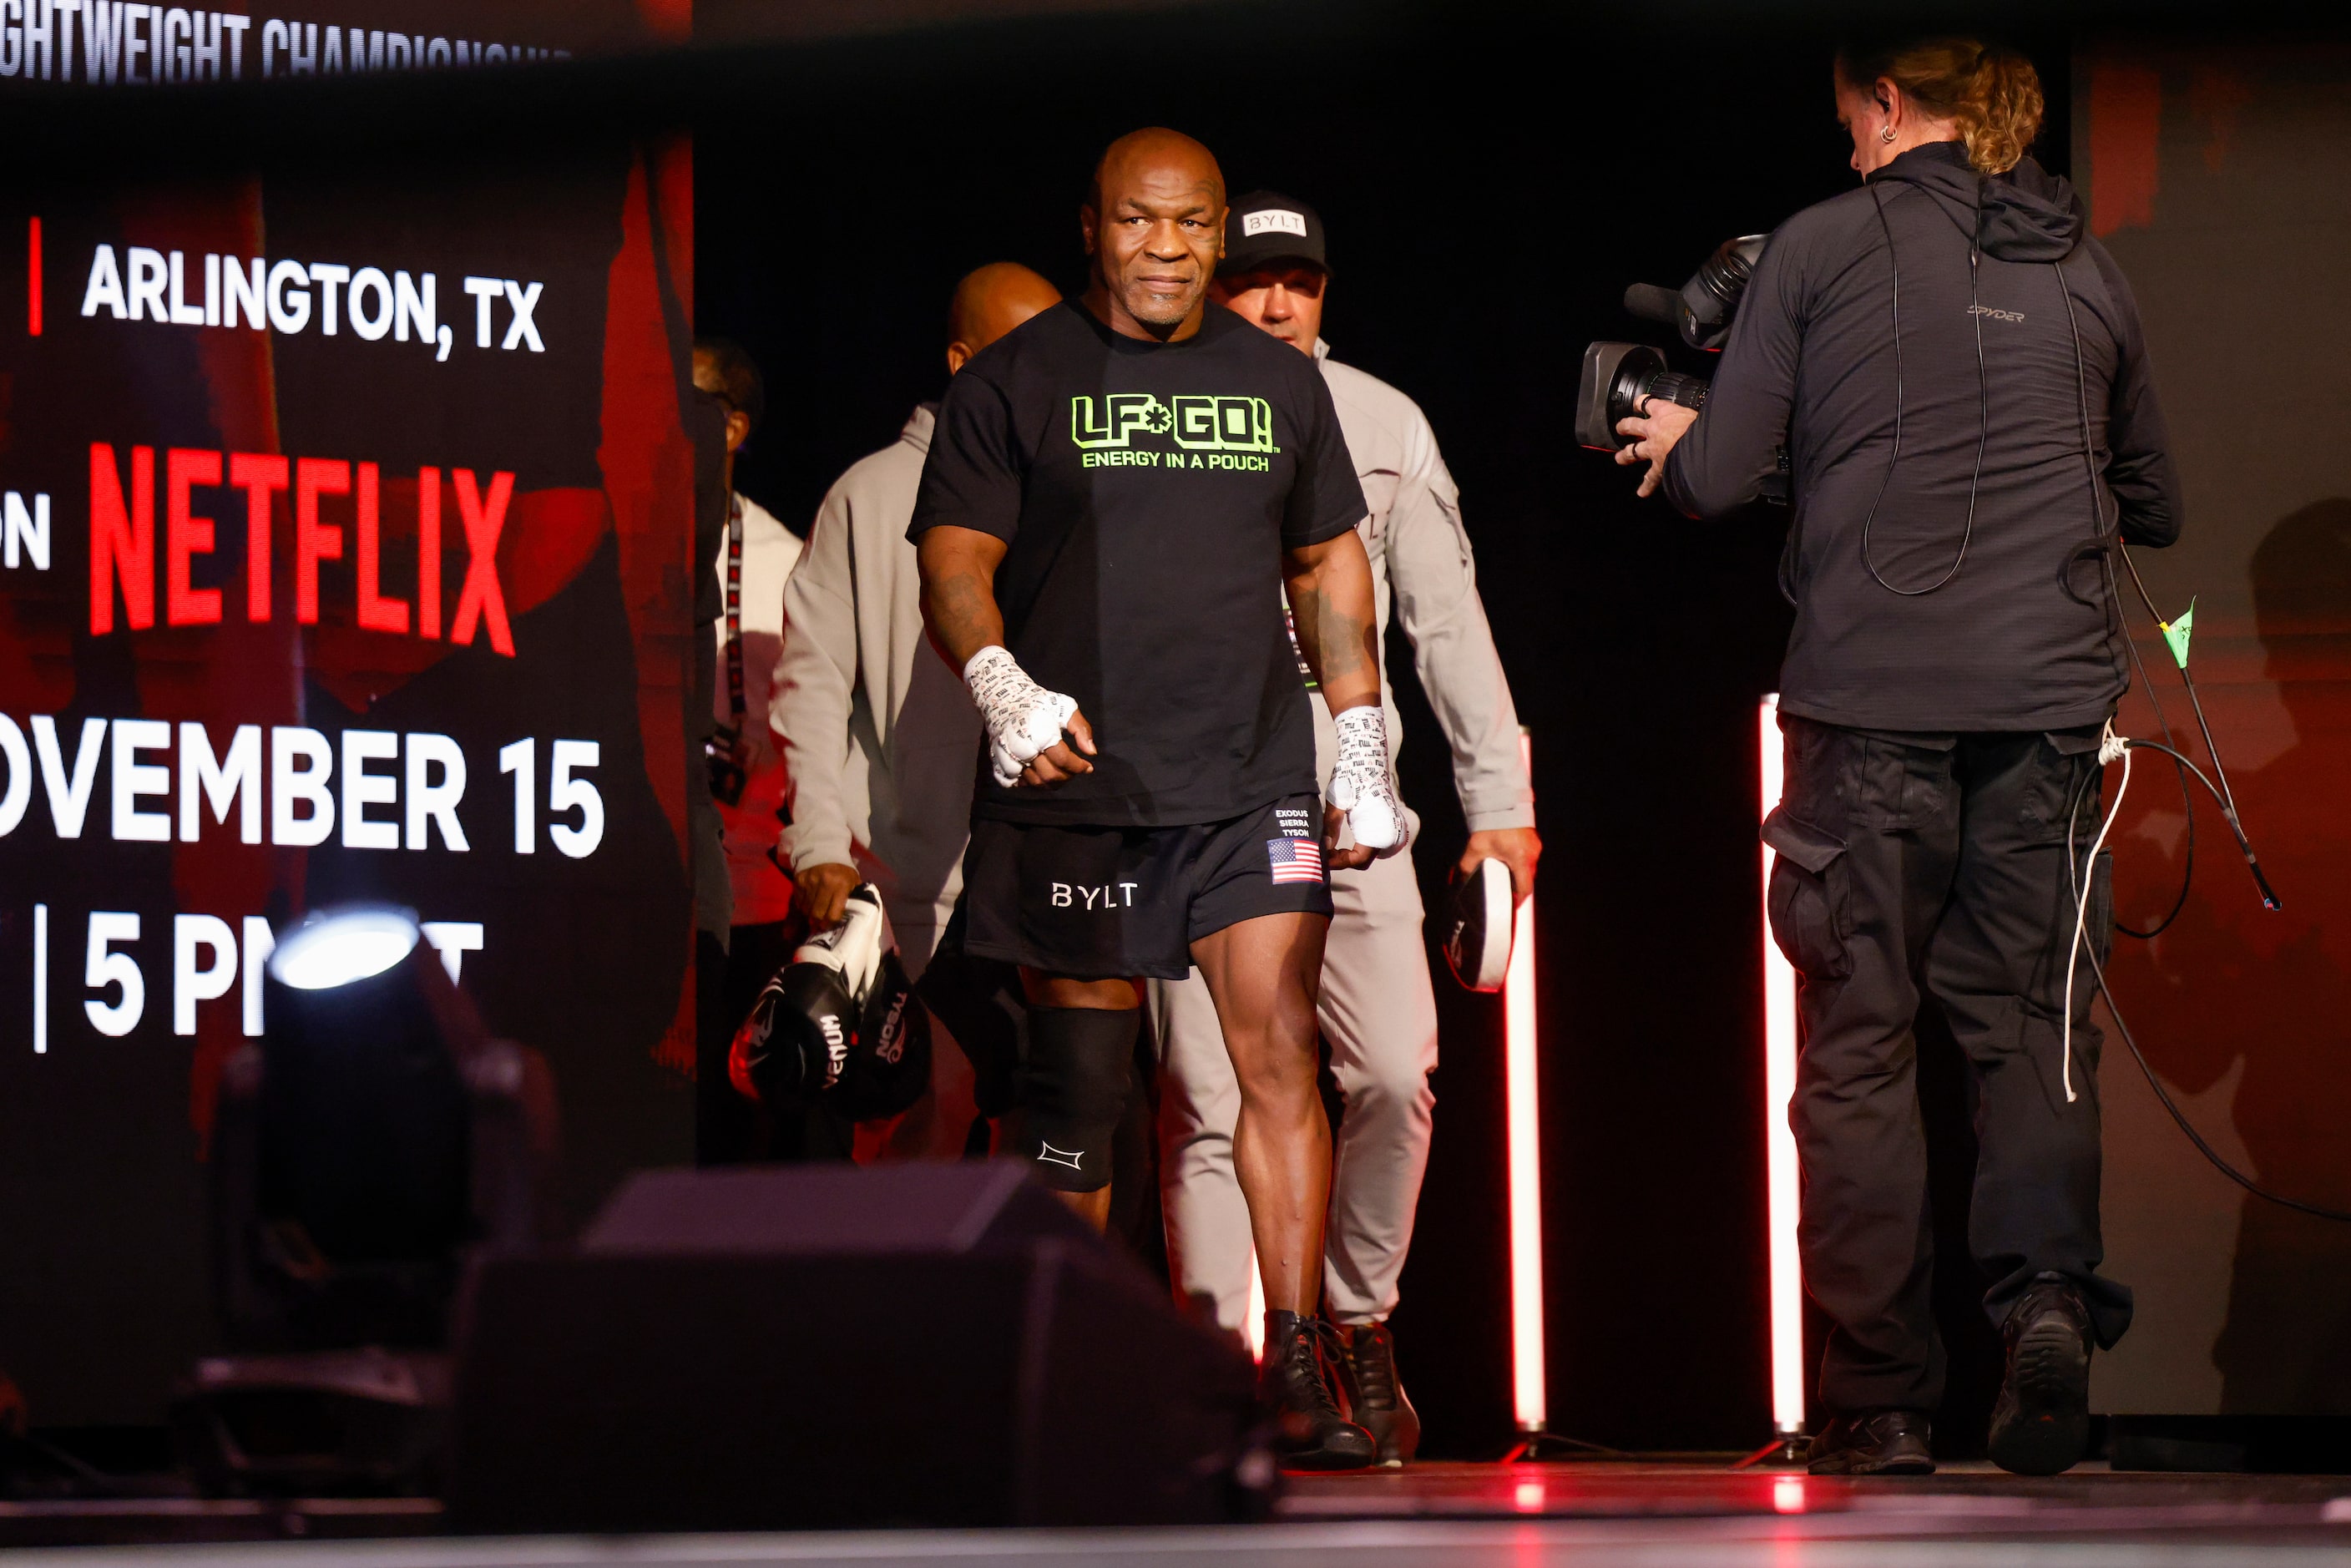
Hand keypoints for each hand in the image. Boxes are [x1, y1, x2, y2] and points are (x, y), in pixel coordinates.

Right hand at [794, 862, 861, 926]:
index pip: (832, 914)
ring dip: (809, 917)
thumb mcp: (853, 883)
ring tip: (813, 918)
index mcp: (841, 885)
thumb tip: (852, 918)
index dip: (830, 924)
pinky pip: (798, 901)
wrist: (825, 851)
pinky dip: (802, 907)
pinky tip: (807, 907)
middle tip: (819, 926)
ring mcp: (810, 882)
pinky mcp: (799, 880)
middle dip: (817, 923)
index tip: (829, 926)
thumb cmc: (843, 872)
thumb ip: (854, 898)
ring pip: (805, 910)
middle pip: (817, 914)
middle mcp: (825, 884)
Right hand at [963, 645, 1093, 787]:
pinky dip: (1032, 784)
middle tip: (1073, 771)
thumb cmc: (1038, 705)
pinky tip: (1040, 773)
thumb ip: (1081, 729)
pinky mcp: (999, 763)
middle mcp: (1022, 748)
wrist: (1005, 701)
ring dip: (1052, 783)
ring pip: (1035, 783)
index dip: (1079, 767)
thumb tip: (1091, 752)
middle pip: (1049, 776)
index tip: (1087, 767)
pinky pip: (1017, 784)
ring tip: (1060, 773)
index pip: (1063, 759)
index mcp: (1039, 733)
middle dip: (1067, 777)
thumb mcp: (1065, 708)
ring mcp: (1008, 757)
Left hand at [1325, 703, 1405, 869]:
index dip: (1339, 862)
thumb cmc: (1351, 778)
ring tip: (1331, 849)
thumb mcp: (1336, 802)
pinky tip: (1342, 843)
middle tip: (1324, 854)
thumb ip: (1330, 826)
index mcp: (1378, 829)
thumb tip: (1323, 847)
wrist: (1366, 760)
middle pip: (1363, 860)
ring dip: (1351, 855)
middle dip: (1343, 860)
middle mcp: (1388, 833)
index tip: (1322, 858)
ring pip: (1368, 854)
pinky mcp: (1386, 825)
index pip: (1358, 860)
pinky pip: (1373, 844)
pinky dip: (1358, 847)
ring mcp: (1389, 829)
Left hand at [1460, 827, 1540, 904]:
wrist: (1500, 802)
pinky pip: (1529, 855)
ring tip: (1505, 871)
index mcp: (1520, 859)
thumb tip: (1459, 879)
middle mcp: (1531, 854)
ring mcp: (1534, 845)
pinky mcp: (1533, 838)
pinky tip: (1509, 857)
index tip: (1514, 905)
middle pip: (1528, 878)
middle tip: (1505, 887)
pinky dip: (1520, 860)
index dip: (1519, 899)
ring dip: (1519, 871)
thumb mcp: (1476, 848)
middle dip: (1517, 884)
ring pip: (1529, 866)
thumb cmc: (1491, 825)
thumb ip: (1467, 867)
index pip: (1525, 888)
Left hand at [1614, 398, 1698, 498]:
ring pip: (1633, 451)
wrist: (1704, 447)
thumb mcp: (1701, 412)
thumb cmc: (1705, 427)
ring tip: (1620, 458)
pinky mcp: (1658, 467)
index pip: (1649, 403)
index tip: (1639, 403)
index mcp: (1666, 412)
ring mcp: (1653, 449)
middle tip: (1621, 428)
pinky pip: (1650, 477)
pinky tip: (1642, 492)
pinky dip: (1646, 486)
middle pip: (1633, 425)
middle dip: (1625, 426)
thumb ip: (1697, 413)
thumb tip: (1711, 410)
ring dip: (1625, 455)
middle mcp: (1655, 429)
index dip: (1642, 402)